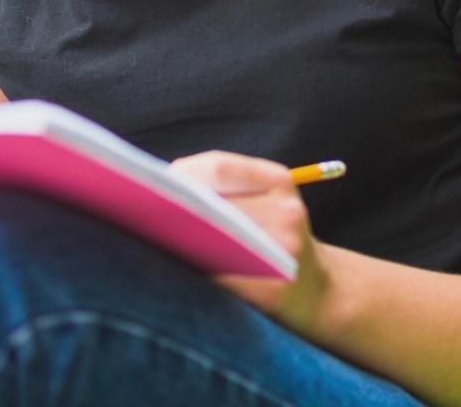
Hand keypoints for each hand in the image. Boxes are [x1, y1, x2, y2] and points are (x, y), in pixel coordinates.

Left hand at [168, 149, 333, 335]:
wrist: (317, 292)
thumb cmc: (273, 240)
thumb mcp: (264, 201)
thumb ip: (222, 187)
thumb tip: (159, 186)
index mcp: (280, 182)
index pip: (218, 168)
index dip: (180, 176)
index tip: (157, 187)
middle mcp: (286, 213)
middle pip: (212, 205)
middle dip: (173, 210)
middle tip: (143, 216)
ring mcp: (283, 252)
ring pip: (211, 242)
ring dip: (177, 242)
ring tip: (156, 241)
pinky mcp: (272, 291)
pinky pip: (218, 278)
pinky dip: (193, 272)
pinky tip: (176, 271)